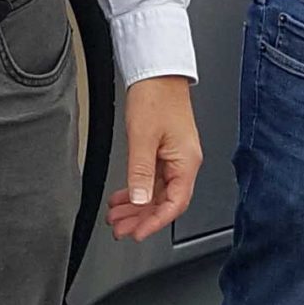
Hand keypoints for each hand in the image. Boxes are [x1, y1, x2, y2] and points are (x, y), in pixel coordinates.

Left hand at [106, 75, 200, 241]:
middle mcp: (184, 162)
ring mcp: (175, 156)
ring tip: (117, 216)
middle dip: (142, 218)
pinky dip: (137, 189)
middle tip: (121, 229)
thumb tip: (141, 200)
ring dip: (137, 206)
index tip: (137, 233)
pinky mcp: (165, 149)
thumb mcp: (143, 137)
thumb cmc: (156, 96)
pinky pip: (152, 178)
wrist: (156, 71)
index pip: (174, 204)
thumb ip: (141, 172)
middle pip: (165, 201)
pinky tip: (122, 196)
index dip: (155, 222)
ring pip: (157, 191)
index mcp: (186, 161)